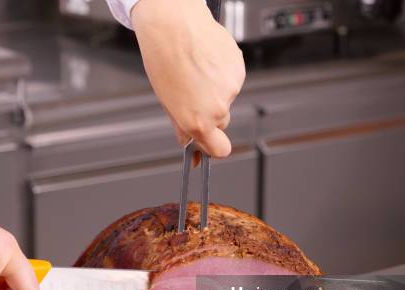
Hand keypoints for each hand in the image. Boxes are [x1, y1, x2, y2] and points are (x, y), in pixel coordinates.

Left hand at [132, 0, 244, 157]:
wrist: (174, 25)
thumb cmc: (165, 59)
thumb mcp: (167, 102)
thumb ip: (182, 126)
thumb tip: (188, 143)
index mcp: (198, 121)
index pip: (220, 150)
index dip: (213, 147)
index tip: (208, 143)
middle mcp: (217, 108)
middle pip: (221, 123)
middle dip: (210, 114)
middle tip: (193, 95)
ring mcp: (231, 89)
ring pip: (226, 99)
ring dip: (214, 91)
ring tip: (196, 73)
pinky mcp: (239, 70)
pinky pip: (232, 80)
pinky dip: (222, 74)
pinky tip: (206, 63)